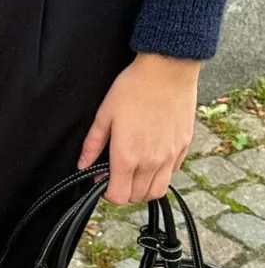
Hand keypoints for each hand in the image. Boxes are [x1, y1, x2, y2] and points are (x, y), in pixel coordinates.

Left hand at [78, 53, 200, 204]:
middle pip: (137, 197)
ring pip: (158, 191)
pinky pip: (172, 173)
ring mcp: (170, 156)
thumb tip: (83, 165)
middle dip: (124, 191)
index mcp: (127, 156)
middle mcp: (151, 162)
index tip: (103, 180)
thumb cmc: (134, 88)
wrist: (167, 70)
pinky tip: (152, 156)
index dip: (107, 193)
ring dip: (144, 187)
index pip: (118, 196)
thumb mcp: (104, 115)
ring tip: (135, 170)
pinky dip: (161, 172)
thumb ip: (93, 144)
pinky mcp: (184, 147)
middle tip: (117, 173)